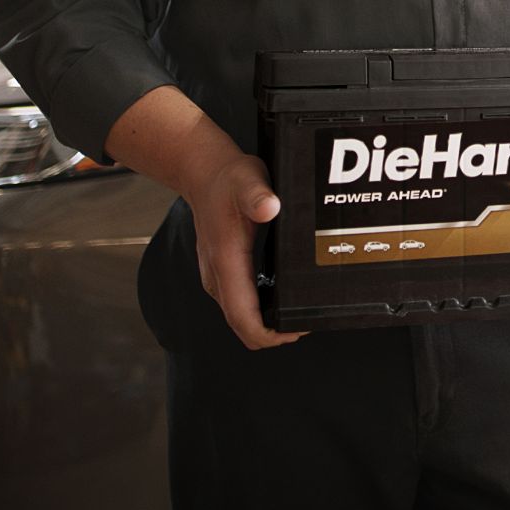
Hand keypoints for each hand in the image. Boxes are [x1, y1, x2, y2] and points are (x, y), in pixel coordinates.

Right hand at [185, 153, 307, 349]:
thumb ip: (258, 194)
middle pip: (242, 327)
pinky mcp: (222, 274)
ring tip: (298, 313)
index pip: (243, 318)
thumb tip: (269, 208)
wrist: (204, 174)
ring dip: (266, 324)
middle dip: (274, 334)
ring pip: (240, 318)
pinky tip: (281, 298)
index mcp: (225, 261)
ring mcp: (218, 277)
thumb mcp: (248, 180)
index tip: (298, 329)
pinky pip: (240, 304)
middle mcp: (218, 276)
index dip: (270, 335)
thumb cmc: (228, 179)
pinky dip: (259, 311)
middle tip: (306, 322)